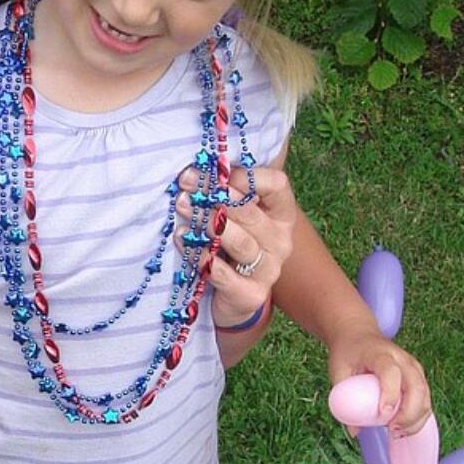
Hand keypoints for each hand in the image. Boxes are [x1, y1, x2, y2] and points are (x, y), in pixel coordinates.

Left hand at [176, 165, 296, 325]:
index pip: (277, 185)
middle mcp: (280, 241)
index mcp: (280, 214)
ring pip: (241, 243)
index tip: (217, 172)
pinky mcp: (251, 295)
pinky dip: (203, 258)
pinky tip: (184, 241)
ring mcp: (269, 270)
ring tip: (183, 208)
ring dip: (209, 223)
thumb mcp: (233, 217)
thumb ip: (226, 193)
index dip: (247, 176)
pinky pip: (225, 275)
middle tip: (185, 183)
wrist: (229, 297)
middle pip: (251, 214)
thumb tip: (197, 167)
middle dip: (216, 195)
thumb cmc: (228, 245)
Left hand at [327, 325, 431, 437]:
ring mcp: (413, 367)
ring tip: (397, 433)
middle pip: (416, 386)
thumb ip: (343, 400)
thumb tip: (354, 432)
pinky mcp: (418, 376)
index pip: (390, 372)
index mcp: (380, 353)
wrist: (358, 335)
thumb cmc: (347, 354)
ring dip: (416, 418)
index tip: (384, 415)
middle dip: (408, 413)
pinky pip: (425, 399)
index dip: (390, 393)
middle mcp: (402, 358)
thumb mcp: (338, 371)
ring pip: (425, 395)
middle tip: (392, 430)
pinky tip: (404, 428)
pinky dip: (419, 417)